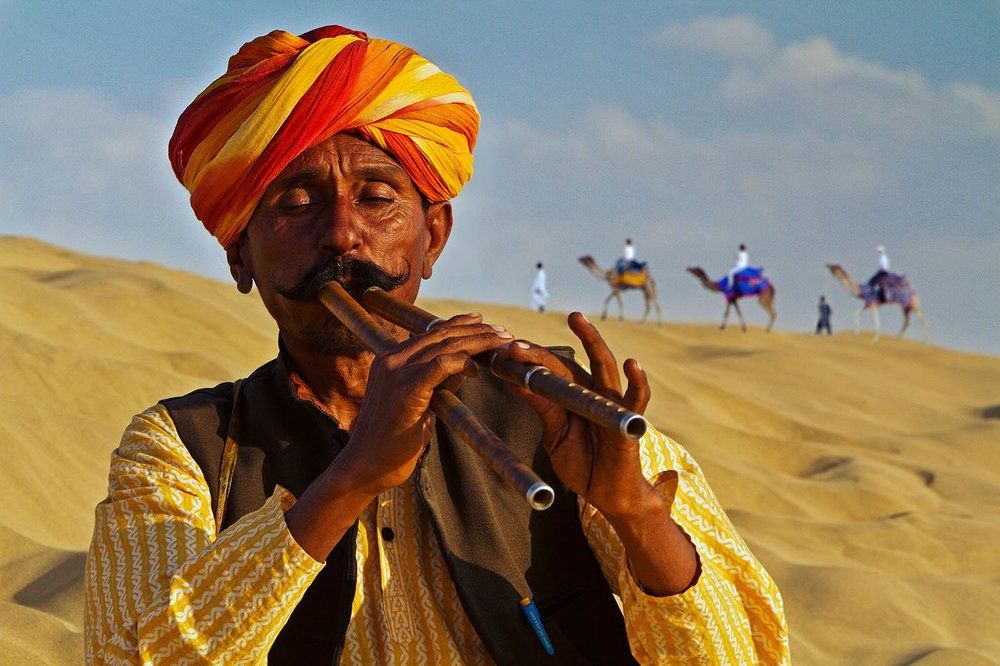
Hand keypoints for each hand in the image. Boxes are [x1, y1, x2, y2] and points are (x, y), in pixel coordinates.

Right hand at [336, 312, 513, 495]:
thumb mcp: (417, 404)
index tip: (482, 322)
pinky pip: (440, 365)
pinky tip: (475, 369)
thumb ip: (436, 383)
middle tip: (502, 331)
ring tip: (500, 342)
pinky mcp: (405, 389)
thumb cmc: (393, 441)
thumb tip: (462, 368)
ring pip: (444, 345)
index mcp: (390, 359)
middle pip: (440, 334)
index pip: (430, 333)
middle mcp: (391, 359)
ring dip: (477, 341)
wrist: (367, 466)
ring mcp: (396, 371)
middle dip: (475, 330)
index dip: (459, 324)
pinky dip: (462, 362)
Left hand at [494, 312, 654, 520]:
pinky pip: (637, 398)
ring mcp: (612, 403)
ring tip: (576, 320)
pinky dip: (638, 382)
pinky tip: (633, 364)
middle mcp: (592, 391)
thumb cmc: (583, 463)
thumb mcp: (556, 434)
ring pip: (604, 366)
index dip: (525, 359)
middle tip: (515, 343)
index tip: (500, 352)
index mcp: (572, 393)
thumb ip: (543, 408)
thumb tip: (516, 381)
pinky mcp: (630, 420)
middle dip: (541, 351)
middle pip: (569, 362)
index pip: (548, 369)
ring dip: (591, 341)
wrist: (607, 494)